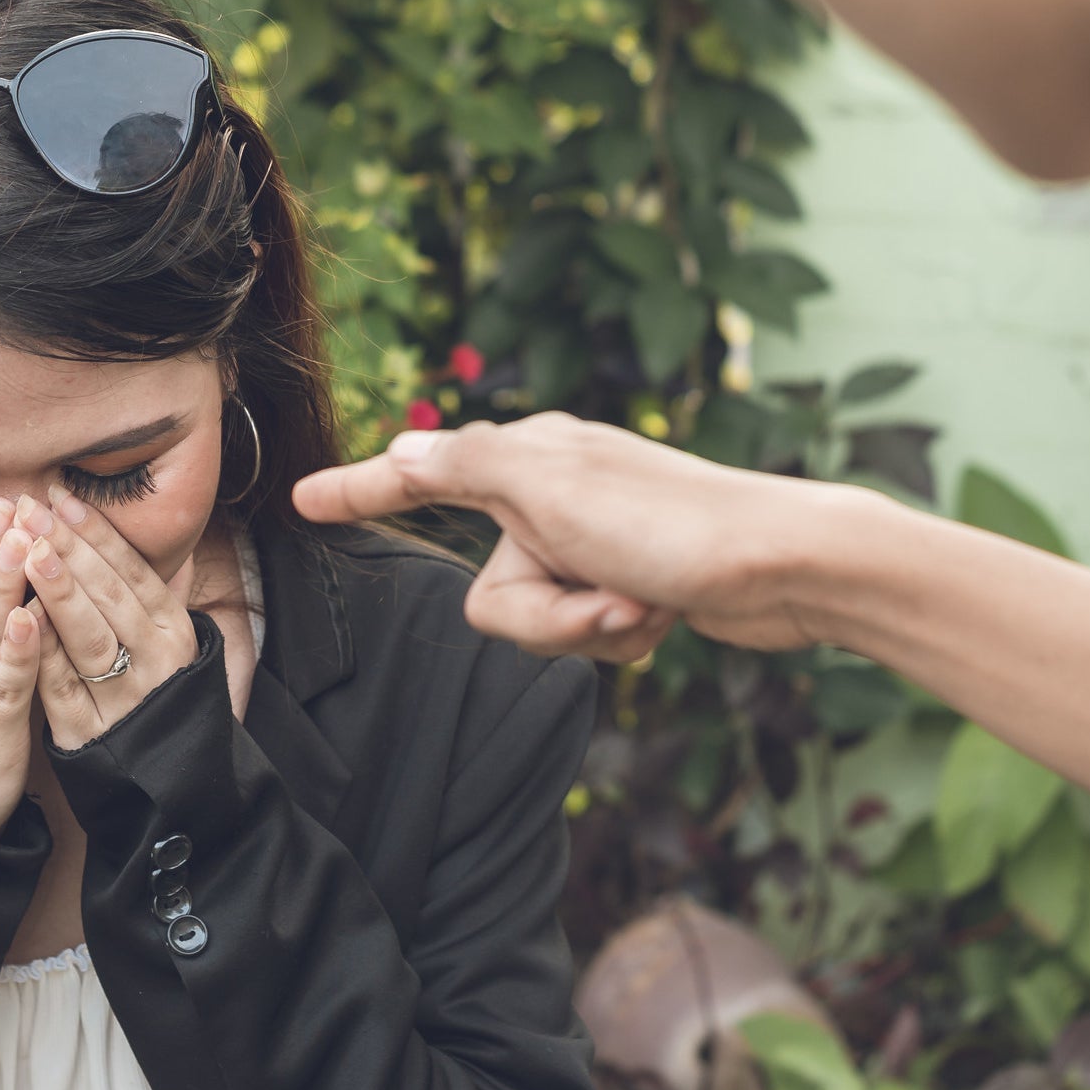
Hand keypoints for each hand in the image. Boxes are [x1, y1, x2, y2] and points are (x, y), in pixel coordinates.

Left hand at [15, 488, 201, 750]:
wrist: (163, 774)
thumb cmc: (145, 688)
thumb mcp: (153, 636)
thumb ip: (128, 589)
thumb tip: (89, 524)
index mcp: (172, 629)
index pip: (132, 571)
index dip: (96, 532)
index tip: (60, 497)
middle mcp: (156, 660)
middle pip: (110, 597)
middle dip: (69, 550)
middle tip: (31, 512)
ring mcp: (124, 698)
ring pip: (90, 638)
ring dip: (58, 592)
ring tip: (28, 553)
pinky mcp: (90, 733)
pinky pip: (63, 688)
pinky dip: (43, 652)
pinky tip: (19, 618)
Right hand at [291, 412, 869, 657]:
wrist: (786, 570)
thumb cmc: (671, 525)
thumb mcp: (550, 489)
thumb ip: (464, 467)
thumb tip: (401, 449)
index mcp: (530, 460)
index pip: (422, 477)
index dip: (361, 492)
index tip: (303, 501)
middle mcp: (556, 498)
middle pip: (492, 597)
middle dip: (548, 619)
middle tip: (606, 599)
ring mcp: (594, 547)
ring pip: (540, 627)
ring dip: (591, 632)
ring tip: (644, 606)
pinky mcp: (630, 588)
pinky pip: (589, 641)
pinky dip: (625, 640)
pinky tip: (665, 618)